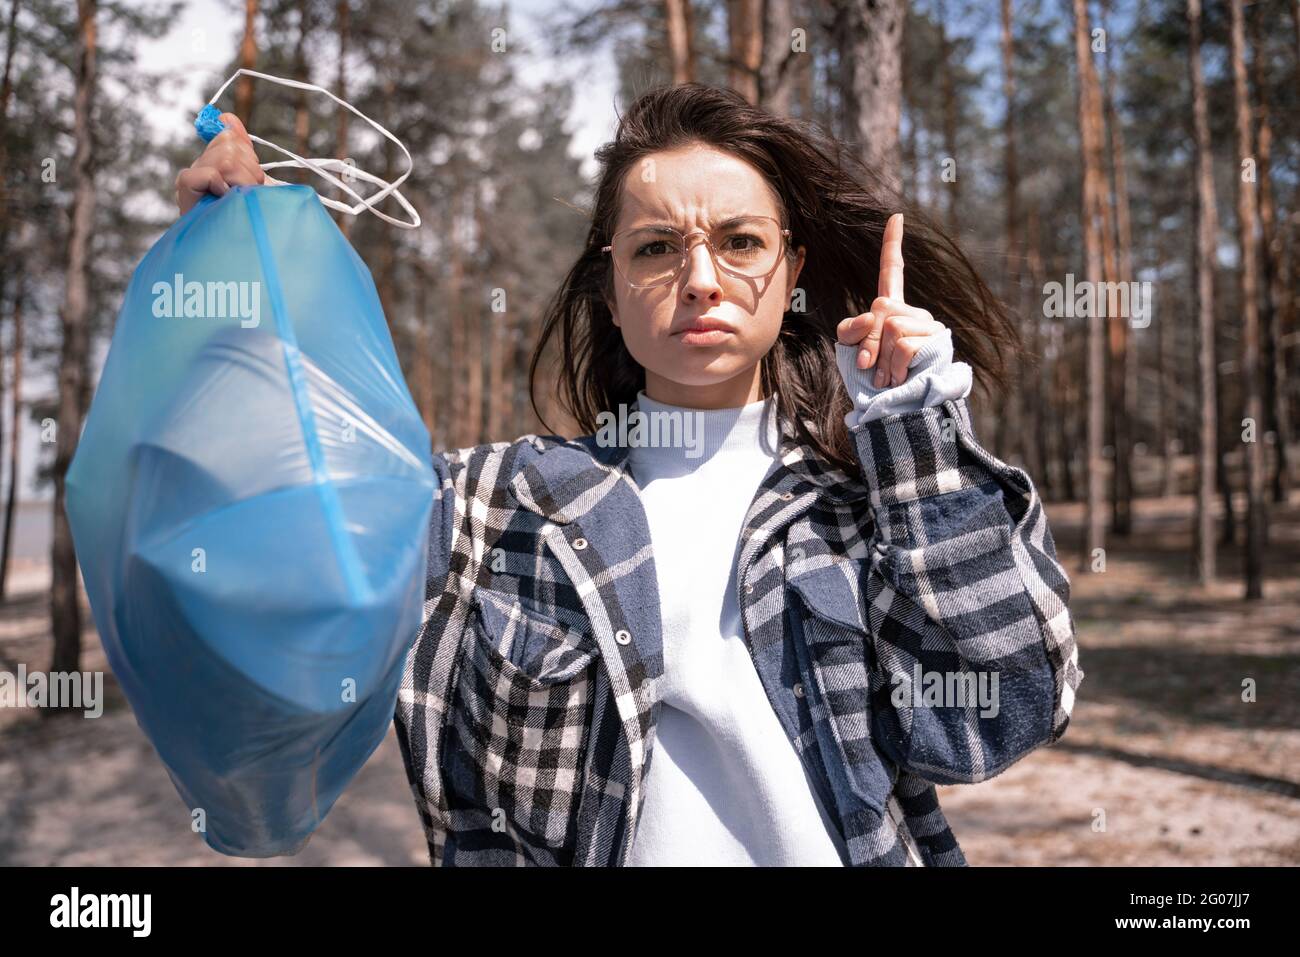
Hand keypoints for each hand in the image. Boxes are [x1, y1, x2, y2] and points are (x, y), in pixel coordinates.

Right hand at [174, 113, 264, 215]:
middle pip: (230, 145)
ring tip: (241, 200)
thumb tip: (227, 117)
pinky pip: (205, 174)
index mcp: (216, 164)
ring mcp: (191, 181)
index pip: (228, 135)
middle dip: (250, 170)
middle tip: (248, 193)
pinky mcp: (185, 192)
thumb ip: (242, 150)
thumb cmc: (250, 220)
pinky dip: (221, 186)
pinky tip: (224, 200)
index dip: (243, 147)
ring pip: (225, 160)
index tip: (249, 167)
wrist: (243, 254)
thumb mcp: (253, 183)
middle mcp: (200, 169)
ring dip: (244, 182)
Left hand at [836, 213, 946, 388]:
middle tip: (870, 367)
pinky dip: (892, 365)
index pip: (892, 272)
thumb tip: (876, 315)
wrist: (895, 411)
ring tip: (886, 377)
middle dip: (867, 340)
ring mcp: (928, 327)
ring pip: (890, 327)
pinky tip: (899, 378)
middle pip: (881, 308)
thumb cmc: (872, 383)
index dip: (892, 245)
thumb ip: (853, 329)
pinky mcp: (935, 342)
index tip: (896, 216)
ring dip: (880, 358)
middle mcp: (914, 314)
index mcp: (893, 311)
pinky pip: (901, 344)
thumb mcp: (851, 352)